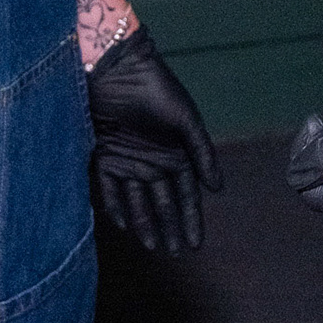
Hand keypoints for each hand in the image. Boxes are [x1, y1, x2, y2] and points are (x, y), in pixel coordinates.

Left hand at [87, 26, 222, 253]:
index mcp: (176, 153)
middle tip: (174, 254)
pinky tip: (122, 224)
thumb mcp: (186, 120)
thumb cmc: (158, 90)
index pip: (187, 194)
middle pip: (163, 203)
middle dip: (169, 228)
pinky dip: (115, 206)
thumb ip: (201, 153)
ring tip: (151, 247)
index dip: (191, 219)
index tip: (195, 245)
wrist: (118, 69)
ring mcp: (129, 161)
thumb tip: (218, 188)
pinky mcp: (104, 156)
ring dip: (144, 223)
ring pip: (137, 201)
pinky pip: (109, 189)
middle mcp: (154, 162)